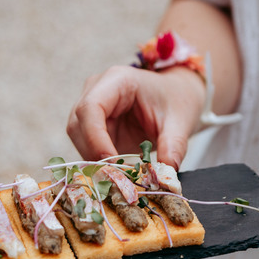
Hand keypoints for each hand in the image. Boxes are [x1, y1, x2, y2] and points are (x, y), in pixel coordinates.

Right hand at [66, 64, 205, 168]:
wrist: (175, 97)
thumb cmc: (176, 100)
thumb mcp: (180, 121)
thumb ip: (173, 146)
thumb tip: (164, 175)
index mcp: (117, 80)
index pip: (91, 108)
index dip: (95, 138)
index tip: (111, 163)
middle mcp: (96, 91)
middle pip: (78, 126)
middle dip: (94, 155)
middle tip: (117, 178)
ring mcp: (90, 109)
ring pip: (78, 140)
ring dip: (95, 162)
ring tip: (121, 177)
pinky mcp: (92, 127)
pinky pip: (87, 148)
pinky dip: (100, 164)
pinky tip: (119, 173)